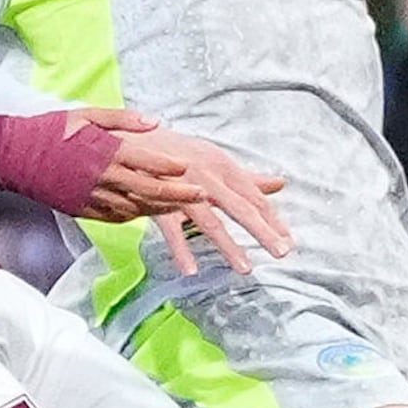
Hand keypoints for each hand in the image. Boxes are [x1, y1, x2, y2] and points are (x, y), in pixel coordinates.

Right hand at [63, 108, 293, 270]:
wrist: (118, 137)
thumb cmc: (166, 147)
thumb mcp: (209, 157)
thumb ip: (244, 176)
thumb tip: (279, 183)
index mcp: (218, 163)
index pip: (251, 194)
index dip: (271, 217)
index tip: (289, 240)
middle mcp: (203, 172)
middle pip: (239, 204)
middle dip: (263, 230)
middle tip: (284, 252)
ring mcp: (179, 185)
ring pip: (209, 219)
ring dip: (228, 244)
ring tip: (245, 268)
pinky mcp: (154, 198)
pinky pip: (169, 228)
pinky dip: (180, 248)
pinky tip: (191, 270)